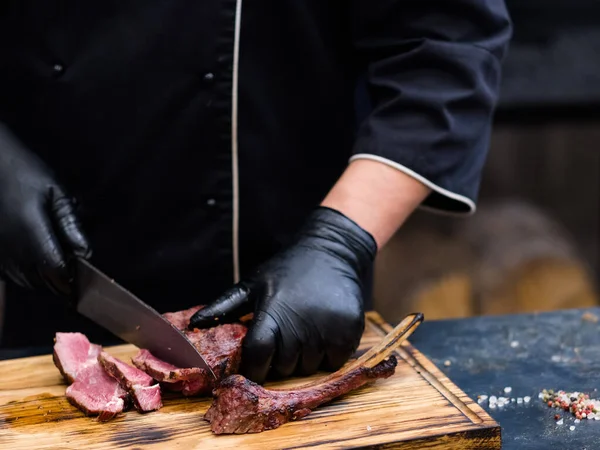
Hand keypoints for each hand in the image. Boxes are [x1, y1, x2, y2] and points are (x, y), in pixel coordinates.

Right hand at [0, 123, 90, 294]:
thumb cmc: (24, 173)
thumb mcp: (56, 192)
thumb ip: (71, 224)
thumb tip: (86, 253)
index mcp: (31, 234)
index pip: (57, 271)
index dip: (73, 275)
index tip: (84, 268)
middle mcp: (12, 249)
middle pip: (44, 282)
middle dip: (62, 276)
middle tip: (73, 260)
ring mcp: (0, 254)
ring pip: (28, 281)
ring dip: (46, 277)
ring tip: (56, 255)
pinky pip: (12, 275)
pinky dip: (28, 272)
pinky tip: (36, 254)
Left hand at [189, 207, 376, 383]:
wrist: (332, 251)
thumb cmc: (288, 269)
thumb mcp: (254, 283)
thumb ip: (224, 306)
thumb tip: (194, 323)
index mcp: (273, 313)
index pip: (258, 356)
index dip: (254, 368)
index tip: (254, 367)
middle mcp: (301, 326)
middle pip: (284, 367)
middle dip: (280, 361)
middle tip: (284, 340)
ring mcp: (328, 330)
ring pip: (310, 368)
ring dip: (305, 359)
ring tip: (304, 333)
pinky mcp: (350, 332)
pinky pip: (335, 362)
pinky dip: (328, 355)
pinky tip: (323, 333)